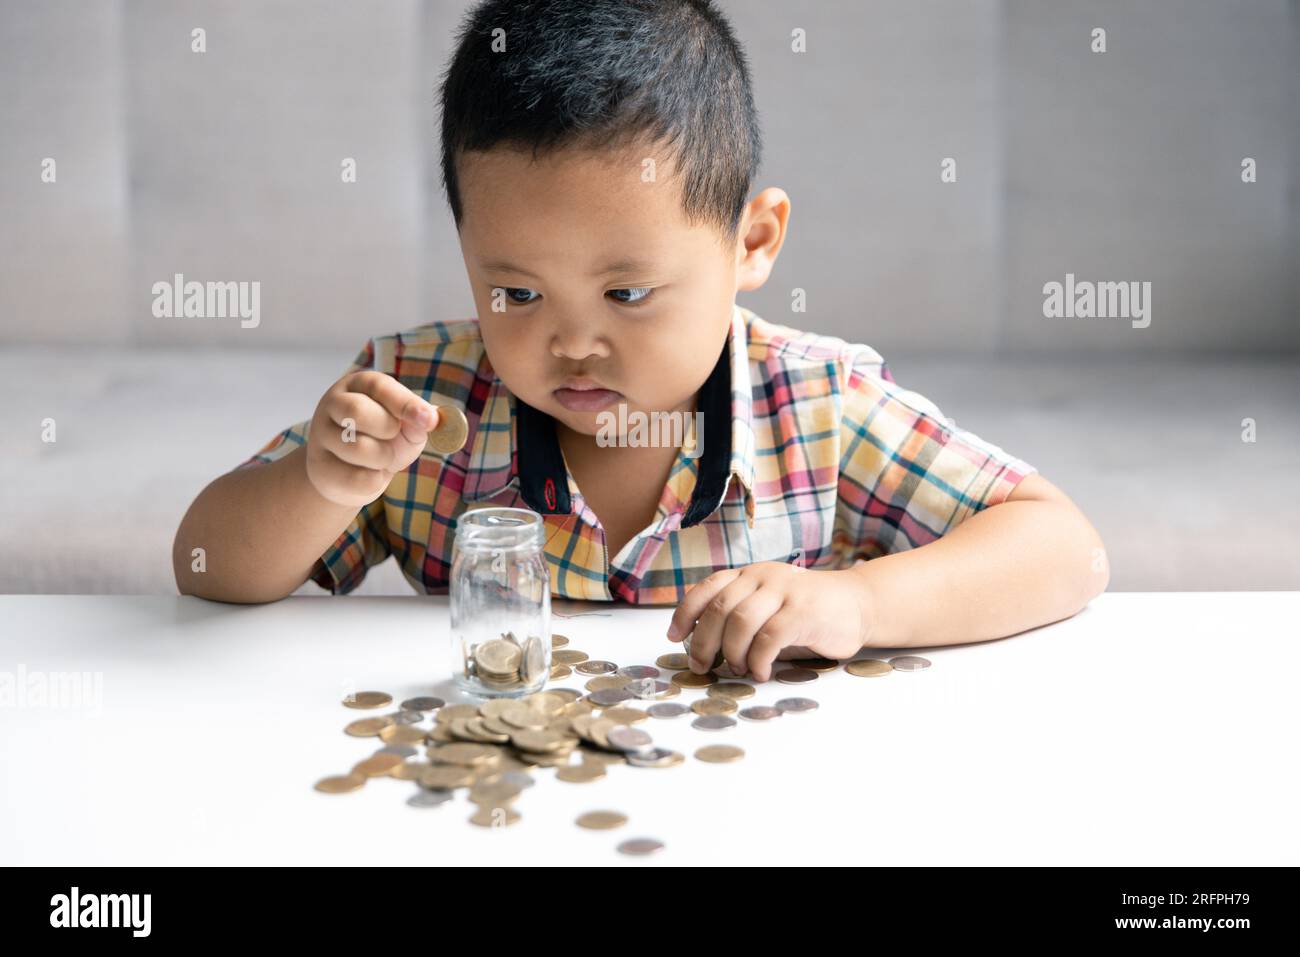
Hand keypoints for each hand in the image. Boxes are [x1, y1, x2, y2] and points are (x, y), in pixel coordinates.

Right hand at [305, 370, 439, 507]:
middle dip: (387, 429)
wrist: (354, 475)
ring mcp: (321, 435)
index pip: (379, 387)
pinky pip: (356, 478)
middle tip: (392, 435)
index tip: (429, 420)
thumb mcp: (407, 427)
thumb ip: (418, 421)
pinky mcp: (320, 467)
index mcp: (358, 385)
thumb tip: (430, 419)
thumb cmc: (384, 442)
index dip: (405, 403)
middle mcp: (333, 403)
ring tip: (381, 458)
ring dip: (383, 458)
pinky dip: (373, 480)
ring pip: (357, 448)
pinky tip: (366, 473)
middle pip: (357, 411)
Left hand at [665, 563, 873, 681]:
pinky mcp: (803, 611)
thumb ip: (740, 617)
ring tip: (737, 669)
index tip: (674, 637)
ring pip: (741, 622)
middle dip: (703, 642)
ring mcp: (784, 591)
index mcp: (749, 574)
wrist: (856, 604)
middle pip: (719, 608)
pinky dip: (758, 660)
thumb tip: (702, 647)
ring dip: (732, 652)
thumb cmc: (805, 612)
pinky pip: (769, 638)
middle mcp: (763, 576)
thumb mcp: (768, 606)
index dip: (685, 612)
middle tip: (702, 666)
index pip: (708, 588)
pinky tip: (759, 672)